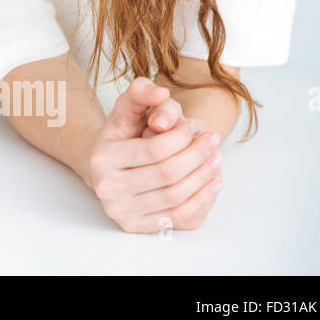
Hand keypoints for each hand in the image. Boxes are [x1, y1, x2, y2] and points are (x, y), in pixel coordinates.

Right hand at [87, 77, 223, 232]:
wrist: (109, 169)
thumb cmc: (123, 137)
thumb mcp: (126, 109)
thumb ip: (141, 93)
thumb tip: (161, 93)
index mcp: (102, 157)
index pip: (154, 149)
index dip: (182, 137)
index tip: (194, 126)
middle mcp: (107, 187)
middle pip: (167, 174)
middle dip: (198, 156)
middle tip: (213, 141)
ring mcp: (121, 211)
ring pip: (176, 197)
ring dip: (204, 177)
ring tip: (216, 159)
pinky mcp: (137, 227)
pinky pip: (179, 218)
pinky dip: (202, 201)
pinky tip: (213, 183)